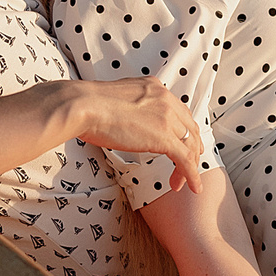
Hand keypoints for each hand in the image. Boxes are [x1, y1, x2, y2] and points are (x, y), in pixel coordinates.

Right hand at [64, 79, 209, 196]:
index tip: (181, 145)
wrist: (82, 105)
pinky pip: (186, 159)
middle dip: (191, 149)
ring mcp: (166, 117)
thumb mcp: (117, 99)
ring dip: (190, 166)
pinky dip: (192, 175)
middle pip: (189, 129)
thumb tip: (124, 117)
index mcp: (155, 88)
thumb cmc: (87, 105)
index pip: (179, 112)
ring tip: (181, 182)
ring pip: (190, 145)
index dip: (183, 131)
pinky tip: (193, 187)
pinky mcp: (163, 137)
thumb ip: (129, 106)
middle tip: (187, 166)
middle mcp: (165, 99)